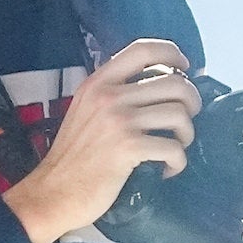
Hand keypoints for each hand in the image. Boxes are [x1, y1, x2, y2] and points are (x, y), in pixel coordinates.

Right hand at [3, 39, 200, 242]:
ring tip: (176, 147)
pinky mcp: (128, 148)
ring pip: (179, 114)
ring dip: (186, 134)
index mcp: (98, 83)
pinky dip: (178, 162)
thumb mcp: (84, 111)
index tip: (184, 68)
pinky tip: (167, 170)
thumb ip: (111, 94)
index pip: (143, 50)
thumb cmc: (71, 158)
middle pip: (174, 82)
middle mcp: (109, 96)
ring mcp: (119, 121)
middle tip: (184, 121)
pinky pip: (174, 148)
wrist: (52, 193)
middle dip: (191, 102)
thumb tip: (154, 87)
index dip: (172, 54)